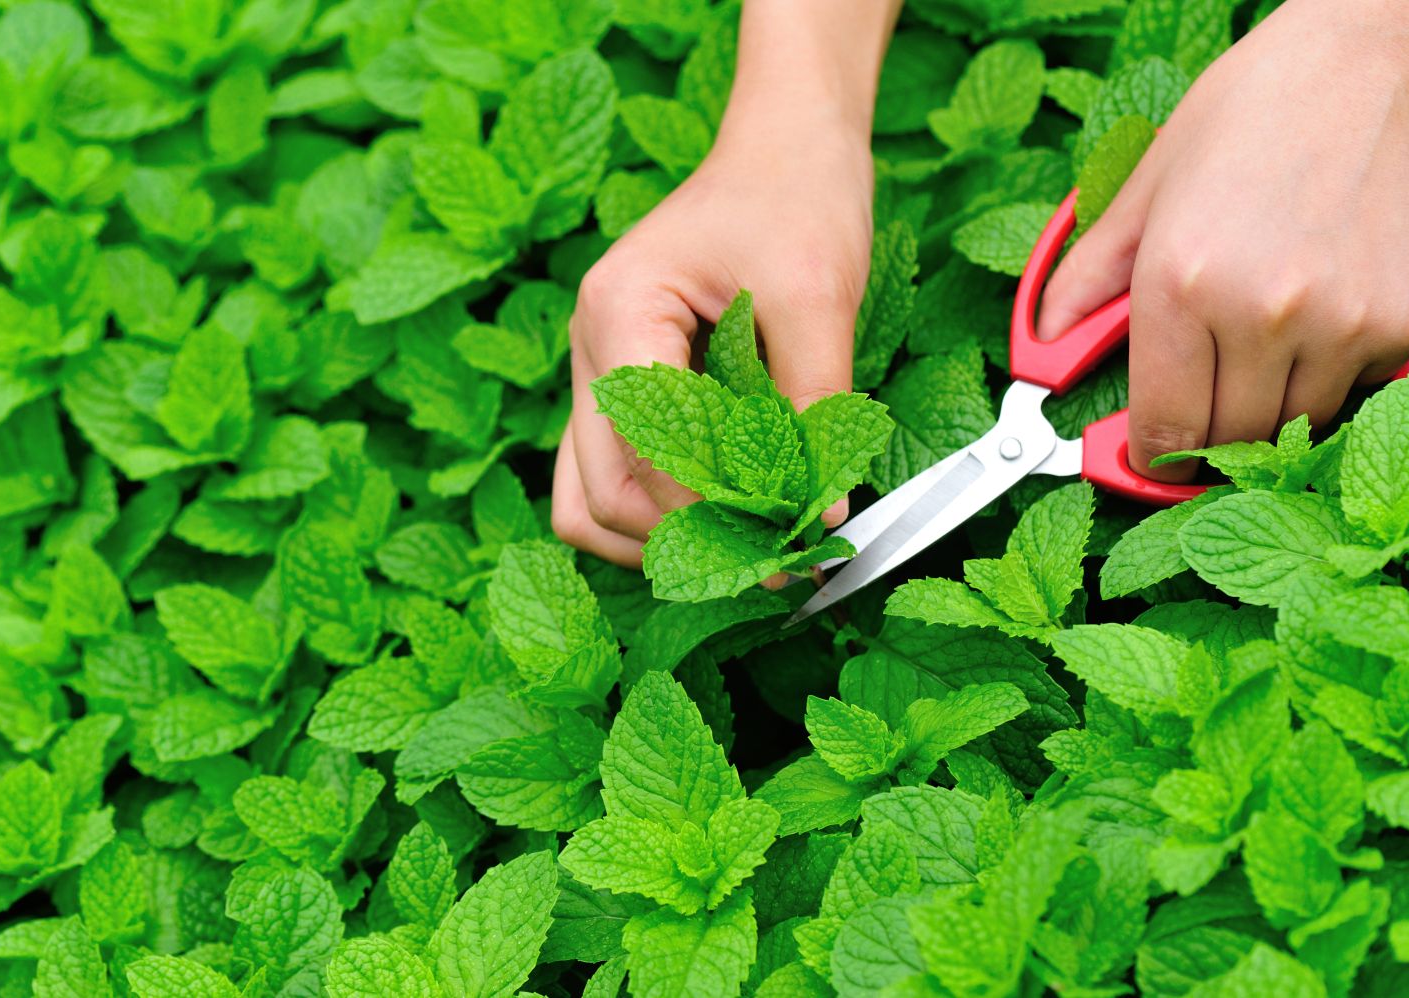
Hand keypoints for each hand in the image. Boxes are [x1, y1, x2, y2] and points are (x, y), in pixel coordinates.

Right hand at [553, 0, 897, 564]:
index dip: (715, 516)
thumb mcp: (818, 298)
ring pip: (589, 496)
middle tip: (767, 563)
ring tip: (740, 551)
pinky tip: (724, 516)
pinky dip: (661, 508)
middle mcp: (590, 347)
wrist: (786, 144)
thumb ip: (813, 410)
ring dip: (658, 537)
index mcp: (620, 314)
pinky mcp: (625, 381)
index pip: (648, 456)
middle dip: (684, 539)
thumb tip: (819, 516)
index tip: (787, 550)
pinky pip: (616, 470)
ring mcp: (597, 367)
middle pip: (601, 494)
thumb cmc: (798, 197)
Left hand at [1039, 0, 1408, 480]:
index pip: (1162, 428)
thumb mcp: (1147, 187)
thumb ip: (1086, 280)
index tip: (1146, 457)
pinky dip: (1332, 377)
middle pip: (1227, 442)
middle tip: (1197, 409)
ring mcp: (1346, 321)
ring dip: (1267, 410)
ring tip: (1255, 349)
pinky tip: (1316, 321)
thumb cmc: (1251, 112)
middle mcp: (1264, 313)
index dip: (1148, 457)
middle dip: (1203, 439)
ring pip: (1295, 425)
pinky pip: (1360, 389)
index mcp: (1182, 282)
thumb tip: (1042, 348)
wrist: (1374, 58)